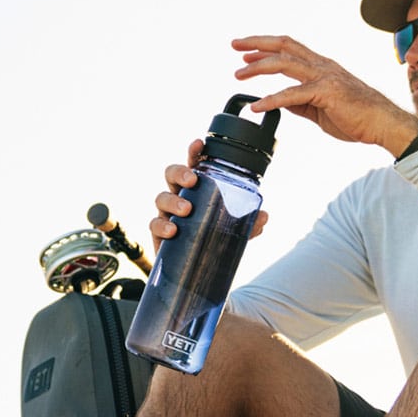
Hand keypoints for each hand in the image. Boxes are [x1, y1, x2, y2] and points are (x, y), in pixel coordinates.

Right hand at [152, 139, 269, 252]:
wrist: (197, 273)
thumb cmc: (212, 243)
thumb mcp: (234, 233)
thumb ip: (248, 225)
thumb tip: (263, 216)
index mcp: (197, 191)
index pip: (193, 166)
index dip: (194, 152)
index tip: (199, 143)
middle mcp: (180, 198)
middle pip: (172, 175)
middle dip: (180, 173)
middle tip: (192, 181)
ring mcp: (167, 215)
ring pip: (161, 197)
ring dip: (173, 201)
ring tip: (187, 210)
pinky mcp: (159, 234)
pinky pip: (154, 224)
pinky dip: (162, 225)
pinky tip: (173, 230)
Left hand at [232, 35, 417, 155]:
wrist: (382, 125)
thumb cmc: (357, 118)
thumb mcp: (321, 109)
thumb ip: (301, 104)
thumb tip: (280, 103)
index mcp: (322, 67)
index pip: (289, 49)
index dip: (266, 47)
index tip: (246, 53)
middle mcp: (322, 66)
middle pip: (284, 46)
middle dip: (257, 44)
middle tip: (235, 46)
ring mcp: (325, 77)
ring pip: (285, 63)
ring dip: (258, 67)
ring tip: (239, 75)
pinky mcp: (326, 93)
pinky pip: (292, 95)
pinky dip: (271, 99)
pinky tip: (257, 106)